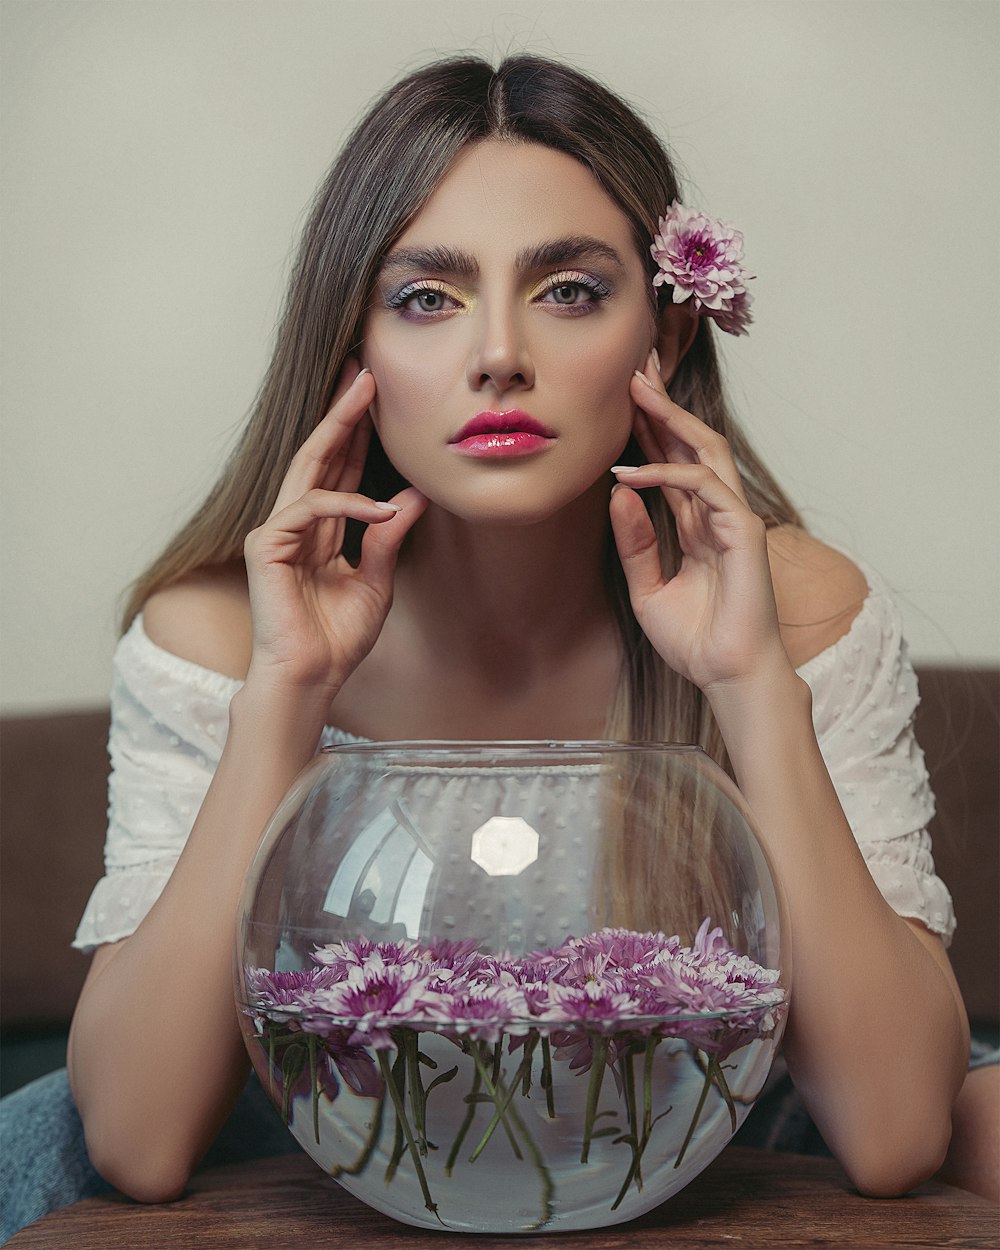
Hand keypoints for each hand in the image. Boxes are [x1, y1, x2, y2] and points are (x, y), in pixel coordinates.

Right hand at [243, 362, 425, 700]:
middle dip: (342, 412)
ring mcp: (276, 532)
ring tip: (370, 399)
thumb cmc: (337, 639)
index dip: (355, 434)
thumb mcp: (375, 581)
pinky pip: (311, 506)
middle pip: (318, 455)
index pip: (338, 471)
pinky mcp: (266, 544)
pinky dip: (350, 503)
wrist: (311, 676)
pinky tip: (382, 508)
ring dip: (341, 429)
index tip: (373, 396)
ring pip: (309, 466)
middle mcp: (294, 525)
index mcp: (318, 532)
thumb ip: (388, 537)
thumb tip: (414, 495)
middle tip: (364, 371)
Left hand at [609, 352, 789, 693]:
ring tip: (636, 389)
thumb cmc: (697, 641)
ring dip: (670, 417)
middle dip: (663, 403)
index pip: (673, 462)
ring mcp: (734, 518)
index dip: (649, 428)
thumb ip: (635, 542)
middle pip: (692, 442)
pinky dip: (664, 475)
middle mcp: (717, 513)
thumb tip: (616, 493)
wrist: (727, 676)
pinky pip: (702, 486)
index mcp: (698, 525)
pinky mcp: (743, 530)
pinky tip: (627, 475)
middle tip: (635, 366)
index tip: (623, 396)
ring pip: (705, 449)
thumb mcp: (648, 589)